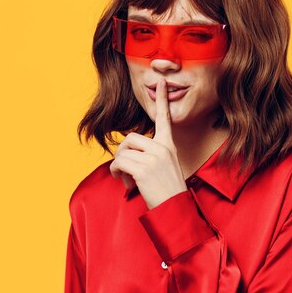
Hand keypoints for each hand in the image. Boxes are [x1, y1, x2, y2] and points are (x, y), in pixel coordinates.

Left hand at [109, 78, 187, 208]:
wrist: (174, 210)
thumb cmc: (167, 192)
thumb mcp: (163, 167)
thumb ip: (150, 154)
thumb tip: (126, 151)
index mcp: (169, 145)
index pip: (164, 118)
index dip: (162, 99)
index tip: (162, 81)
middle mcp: (162, 148)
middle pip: (130, 138)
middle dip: (122, 153)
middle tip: (125, 170)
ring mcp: (154, 158)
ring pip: (122, 151)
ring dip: (119, 166)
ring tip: (127, 179)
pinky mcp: (143, 169)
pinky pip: (119, 163)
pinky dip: (117, 173)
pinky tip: (126, 184)